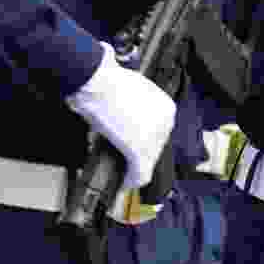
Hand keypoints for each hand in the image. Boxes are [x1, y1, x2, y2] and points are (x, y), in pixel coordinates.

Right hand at [68, 48, 178, 189]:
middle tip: (125, 160)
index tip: (134, 147)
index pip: (160, 134)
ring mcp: (154, 136)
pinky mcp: (139, 149)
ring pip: (148, 162)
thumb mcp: (131, 91)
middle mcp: (165, 122)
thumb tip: (126, 123)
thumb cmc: (107, 80)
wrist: (97, 80)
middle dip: (140, 155)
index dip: (145, 142)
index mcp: (166, 107)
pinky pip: (139, 174)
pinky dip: (131, 181)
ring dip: (135, 169)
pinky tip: (124, 183)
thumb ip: (135, 108)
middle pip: (156, 149)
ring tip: (125, 172)